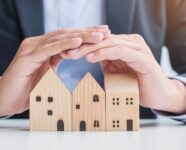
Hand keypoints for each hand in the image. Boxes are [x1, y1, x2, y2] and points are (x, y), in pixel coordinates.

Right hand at [0, 26, 110, 116]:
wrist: (5, 99)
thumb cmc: (26, 88)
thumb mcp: (46, 72)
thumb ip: (55, 61)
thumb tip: (71, 55)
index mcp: (43, 47)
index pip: (67, 37)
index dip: (85, 35)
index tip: (101, 34)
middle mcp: (37, 44)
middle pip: (65, 34)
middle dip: (87, 32)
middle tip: (105, 31)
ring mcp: (31, 49)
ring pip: (59, 39)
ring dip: (80, 36)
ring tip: (97, 36)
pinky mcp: (26, 58)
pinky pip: (48, 49)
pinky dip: (63, 44)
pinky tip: (77, 41)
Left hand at [63, 34, 185, 113]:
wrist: (158, 95)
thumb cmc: (135, 83)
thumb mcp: (115, 70)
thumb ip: (104, 61)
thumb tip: (86, 57)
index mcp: (123, 44)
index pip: (99, 41)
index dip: (81, 45)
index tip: (64, 52)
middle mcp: (130, 42)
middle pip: (102, 40)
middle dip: (81, 45)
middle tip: (64, 51)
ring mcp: (137, 48)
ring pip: (109, 43)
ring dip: (90, 48)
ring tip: (74, 54)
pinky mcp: (142, 58)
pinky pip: (120, 51)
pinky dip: (104, 53)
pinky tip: (91, 57)